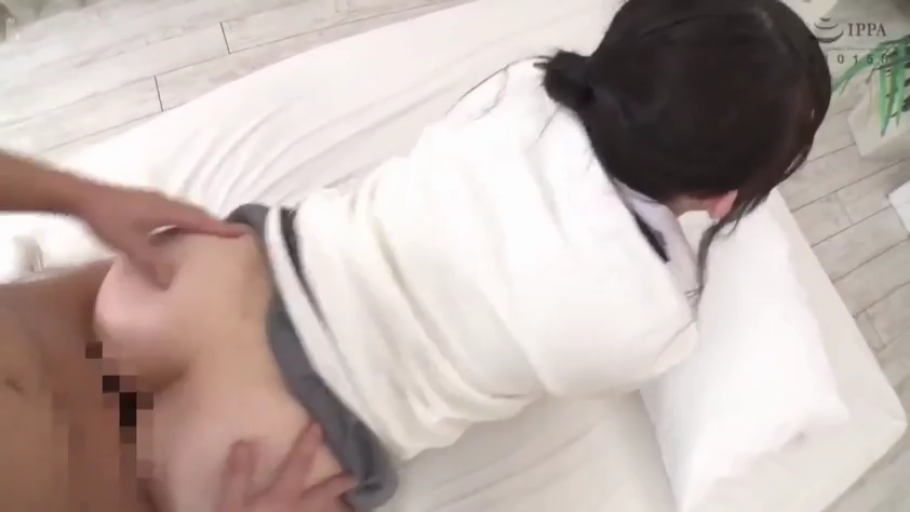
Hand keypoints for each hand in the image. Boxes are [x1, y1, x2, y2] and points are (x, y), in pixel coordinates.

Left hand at [76, 184, 246, 286]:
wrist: (82, 197)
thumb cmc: (107, 220)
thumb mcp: (130, 245)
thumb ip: (152, 262)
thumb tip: (173, 282)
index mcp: (169, 211)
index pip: (203, 221)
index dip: (224, 228)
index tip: (246, 233)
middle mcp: (167, 202)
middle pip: (199, 214)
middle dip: (216, 226)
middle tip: (232, 238)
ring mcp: (156, 200)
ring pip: (187, 212)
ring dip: (201, 223)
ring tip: (211, 237)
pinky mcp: (147, 202)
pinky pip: (176, 212)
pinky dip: (186, 221)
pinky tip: (180, 232)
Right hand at [217, 424, 354, 511]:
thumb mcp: (229, 505)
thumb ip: (238, 475)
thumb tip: (247, 441)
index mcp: (282, 497)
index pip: (298, 464)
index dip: (307, 444)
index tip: (319, 426)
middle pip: (323, 495)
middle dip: (339, 484)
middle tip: (355, 476)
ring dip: (339, 509)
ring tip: (352, 505)